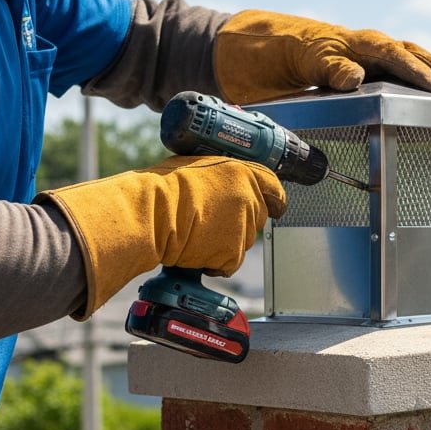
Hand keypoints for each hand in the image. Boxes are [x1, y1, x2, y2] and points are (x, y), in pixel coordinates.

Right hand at [146, 155, 285, 274]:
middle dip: (238, 224)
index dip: (275, 199)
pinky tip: (195, 251)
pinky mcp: (233, 252)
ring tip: (196, 234)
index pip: (272, 186)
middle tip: (211, 224)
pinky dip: (215, 263)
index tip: (277, 206)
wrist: (153, 212)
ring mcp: (243, 226)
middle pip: (256, 218)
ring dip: (224, 243)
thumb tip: (220, 185)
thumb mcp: (197, 166)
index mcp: (241, 172)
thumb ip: (220, 176)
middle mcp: (248, 198)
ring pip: (242, 242)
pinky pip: (229, 263)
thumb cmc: (163, 188)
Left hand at [214, 9, 430, 103]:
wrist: (233, 44)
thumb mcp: (275, 71)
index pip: (379, 54)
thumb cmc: (252, 62)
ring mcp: (354, 49)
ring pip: (405, 54)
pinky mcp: (355, 57)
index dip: (410, 72)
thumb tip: (357, 76)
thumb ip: (318, 70)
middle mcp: (349, 43)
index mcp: (331, 45)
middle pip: (402, 51)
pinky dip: (422, 71)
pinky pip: (395, 61)